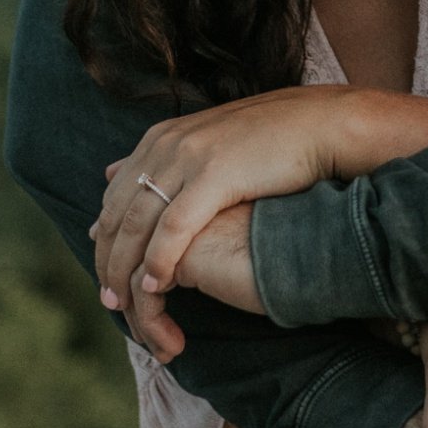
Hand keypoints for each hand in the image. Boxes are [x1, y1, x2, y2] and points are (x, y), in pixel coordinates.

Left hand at [92, 86, 364, 341]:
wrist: (322, 124)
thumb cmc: (274, 140)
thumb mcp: (207, 143)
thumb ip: (164, 162)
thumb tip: (113, 172)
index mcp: (162, 138)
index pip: (114, 196)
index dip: (104, 239)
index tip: (105, 273)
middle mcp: (167, 145)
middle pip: (117, 213)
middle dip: (108, 261)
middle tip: (107, 300)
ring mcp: (189, 158)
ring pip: (137, 224)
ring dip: (125, 269)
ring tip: (122, 302)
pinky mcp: (214, 175)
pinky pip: (173, 227)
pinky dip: (159, 260)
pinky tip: (156, 286)